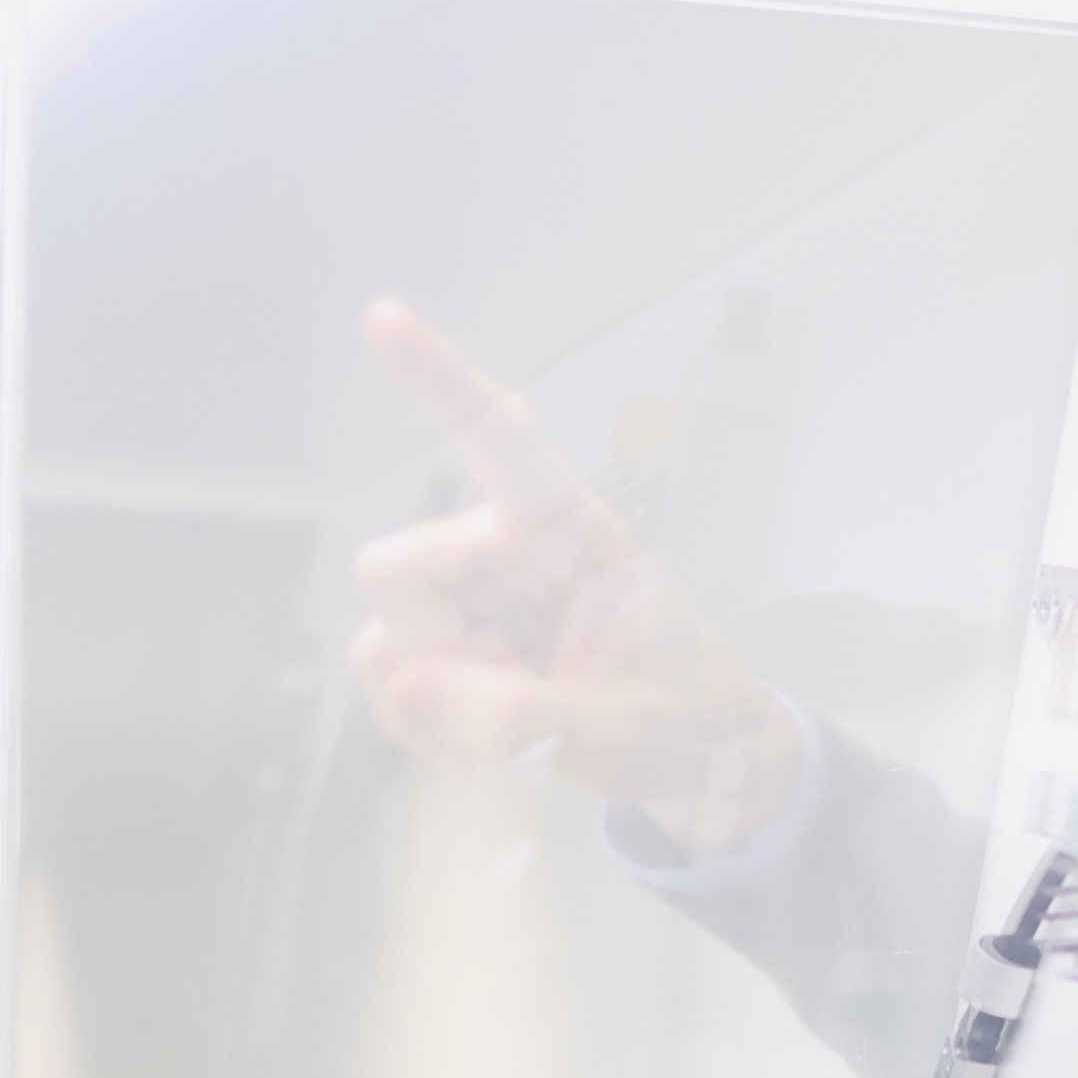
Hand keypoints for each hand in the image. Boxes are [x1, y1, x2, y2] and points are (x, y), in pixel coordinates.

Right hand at [347, 300, 793, 851]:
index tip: (383, 317)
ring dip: (430, 694)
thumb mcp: (619, 731)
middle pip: (398, 568)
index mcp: (572, 533)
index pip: (503, 439)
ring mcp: (472, 593)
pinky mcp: (448, 640)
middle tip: (523, 696)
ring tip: (513, 730)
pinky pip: (382, 667)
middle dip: (437, 646)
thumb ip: (519, 714)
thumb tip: (406, 687)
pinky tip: (466, 747)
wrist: (695, 760)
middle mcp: (509, 545)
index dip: (441, 380)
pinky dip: (414, 716)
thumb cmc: (680, 716)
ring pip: (384, 628)